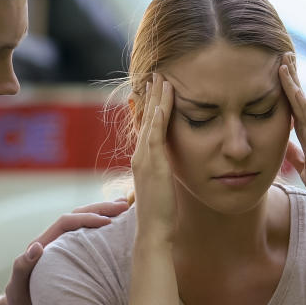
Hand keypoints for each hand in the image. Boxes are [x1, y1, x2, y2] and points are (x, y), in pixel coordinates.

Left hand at [2, 199, 130, 304]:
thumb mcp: (17, 287)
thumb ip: (23, 267)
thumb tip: (37, 246)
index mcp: (44, 245)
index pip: (66, 223)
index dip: (87, 218)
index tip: (108, 222)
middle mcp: (55, 245)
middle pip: (78, 217)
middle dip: (100, 209)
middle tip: (124, 205)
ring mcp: (65, 253)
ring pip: (85, 227)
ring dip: (103, 215)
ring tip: (125, 209)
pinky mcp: (73, 264)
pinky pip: (90, 244)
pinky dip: (104, 235)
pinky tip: (120, 234)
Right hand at [130, 73, 176, 241]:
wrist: (153, 231)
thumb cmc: (160, 214)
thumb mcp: (160, 187)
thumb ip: (161, 173)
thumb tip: (166, 167)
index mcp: (142, 159)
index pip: (144, 126)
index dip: (148, 106)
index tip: (153, 88)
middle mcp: (139, 155)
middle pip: (145, 118)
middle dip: (150, 95)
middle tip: (156, 73)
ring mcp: (144, 159)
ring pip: (150, 121)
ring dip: (155, 98)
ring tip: (161, 78)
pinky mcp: (153, 164)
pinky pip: (155, 135)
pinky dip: (158, 117)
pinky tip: (162, 102)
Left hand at [279, 53, 305, 217]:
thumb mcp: (302, 167)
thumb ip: (295, 154)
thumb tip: (286, 146)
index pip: (295, 106)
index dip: (288, 88)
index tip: (280, 69)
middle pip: (301, 97)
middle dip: (293, 76)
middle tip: (284, 54)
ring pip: (304, 101)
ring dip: (294, 81)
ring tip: (286, 61)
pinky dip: (301, 102)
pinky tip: (293, 88)